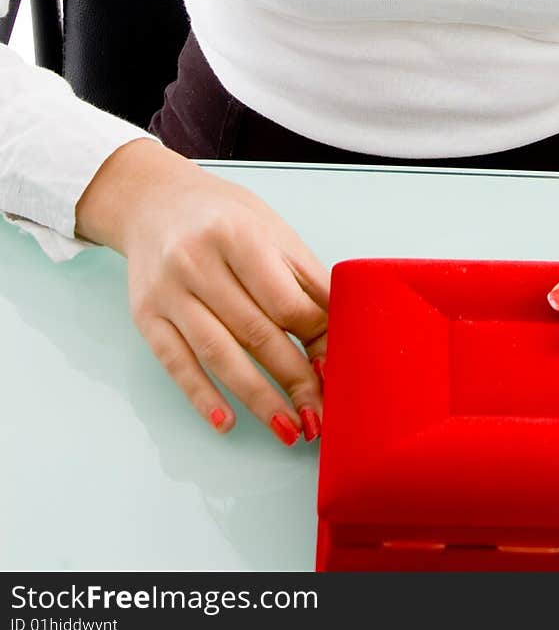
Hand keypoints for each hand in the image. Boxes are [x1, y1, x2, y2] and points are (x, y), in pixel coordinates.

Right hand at [75, 138, 329, 445]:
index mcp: (238, 234)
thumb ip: (306, 279)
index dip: (313, 339)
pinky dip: (202, 397)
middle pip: (255, 333)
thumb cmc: (224, 217)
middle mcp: (197, 261)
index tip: (335, 369)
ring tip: (287, 428)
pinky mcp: (145, 316)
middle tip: (319, 415)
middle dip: (293, 379)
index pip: (284, 301)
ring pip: (218, 355)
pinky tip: (227, 421)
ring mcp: (168, 292)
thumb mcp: (272, 230)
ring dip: (257, 399)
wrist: (153, 201)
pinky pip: (176, 364)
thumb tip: (341, 331)